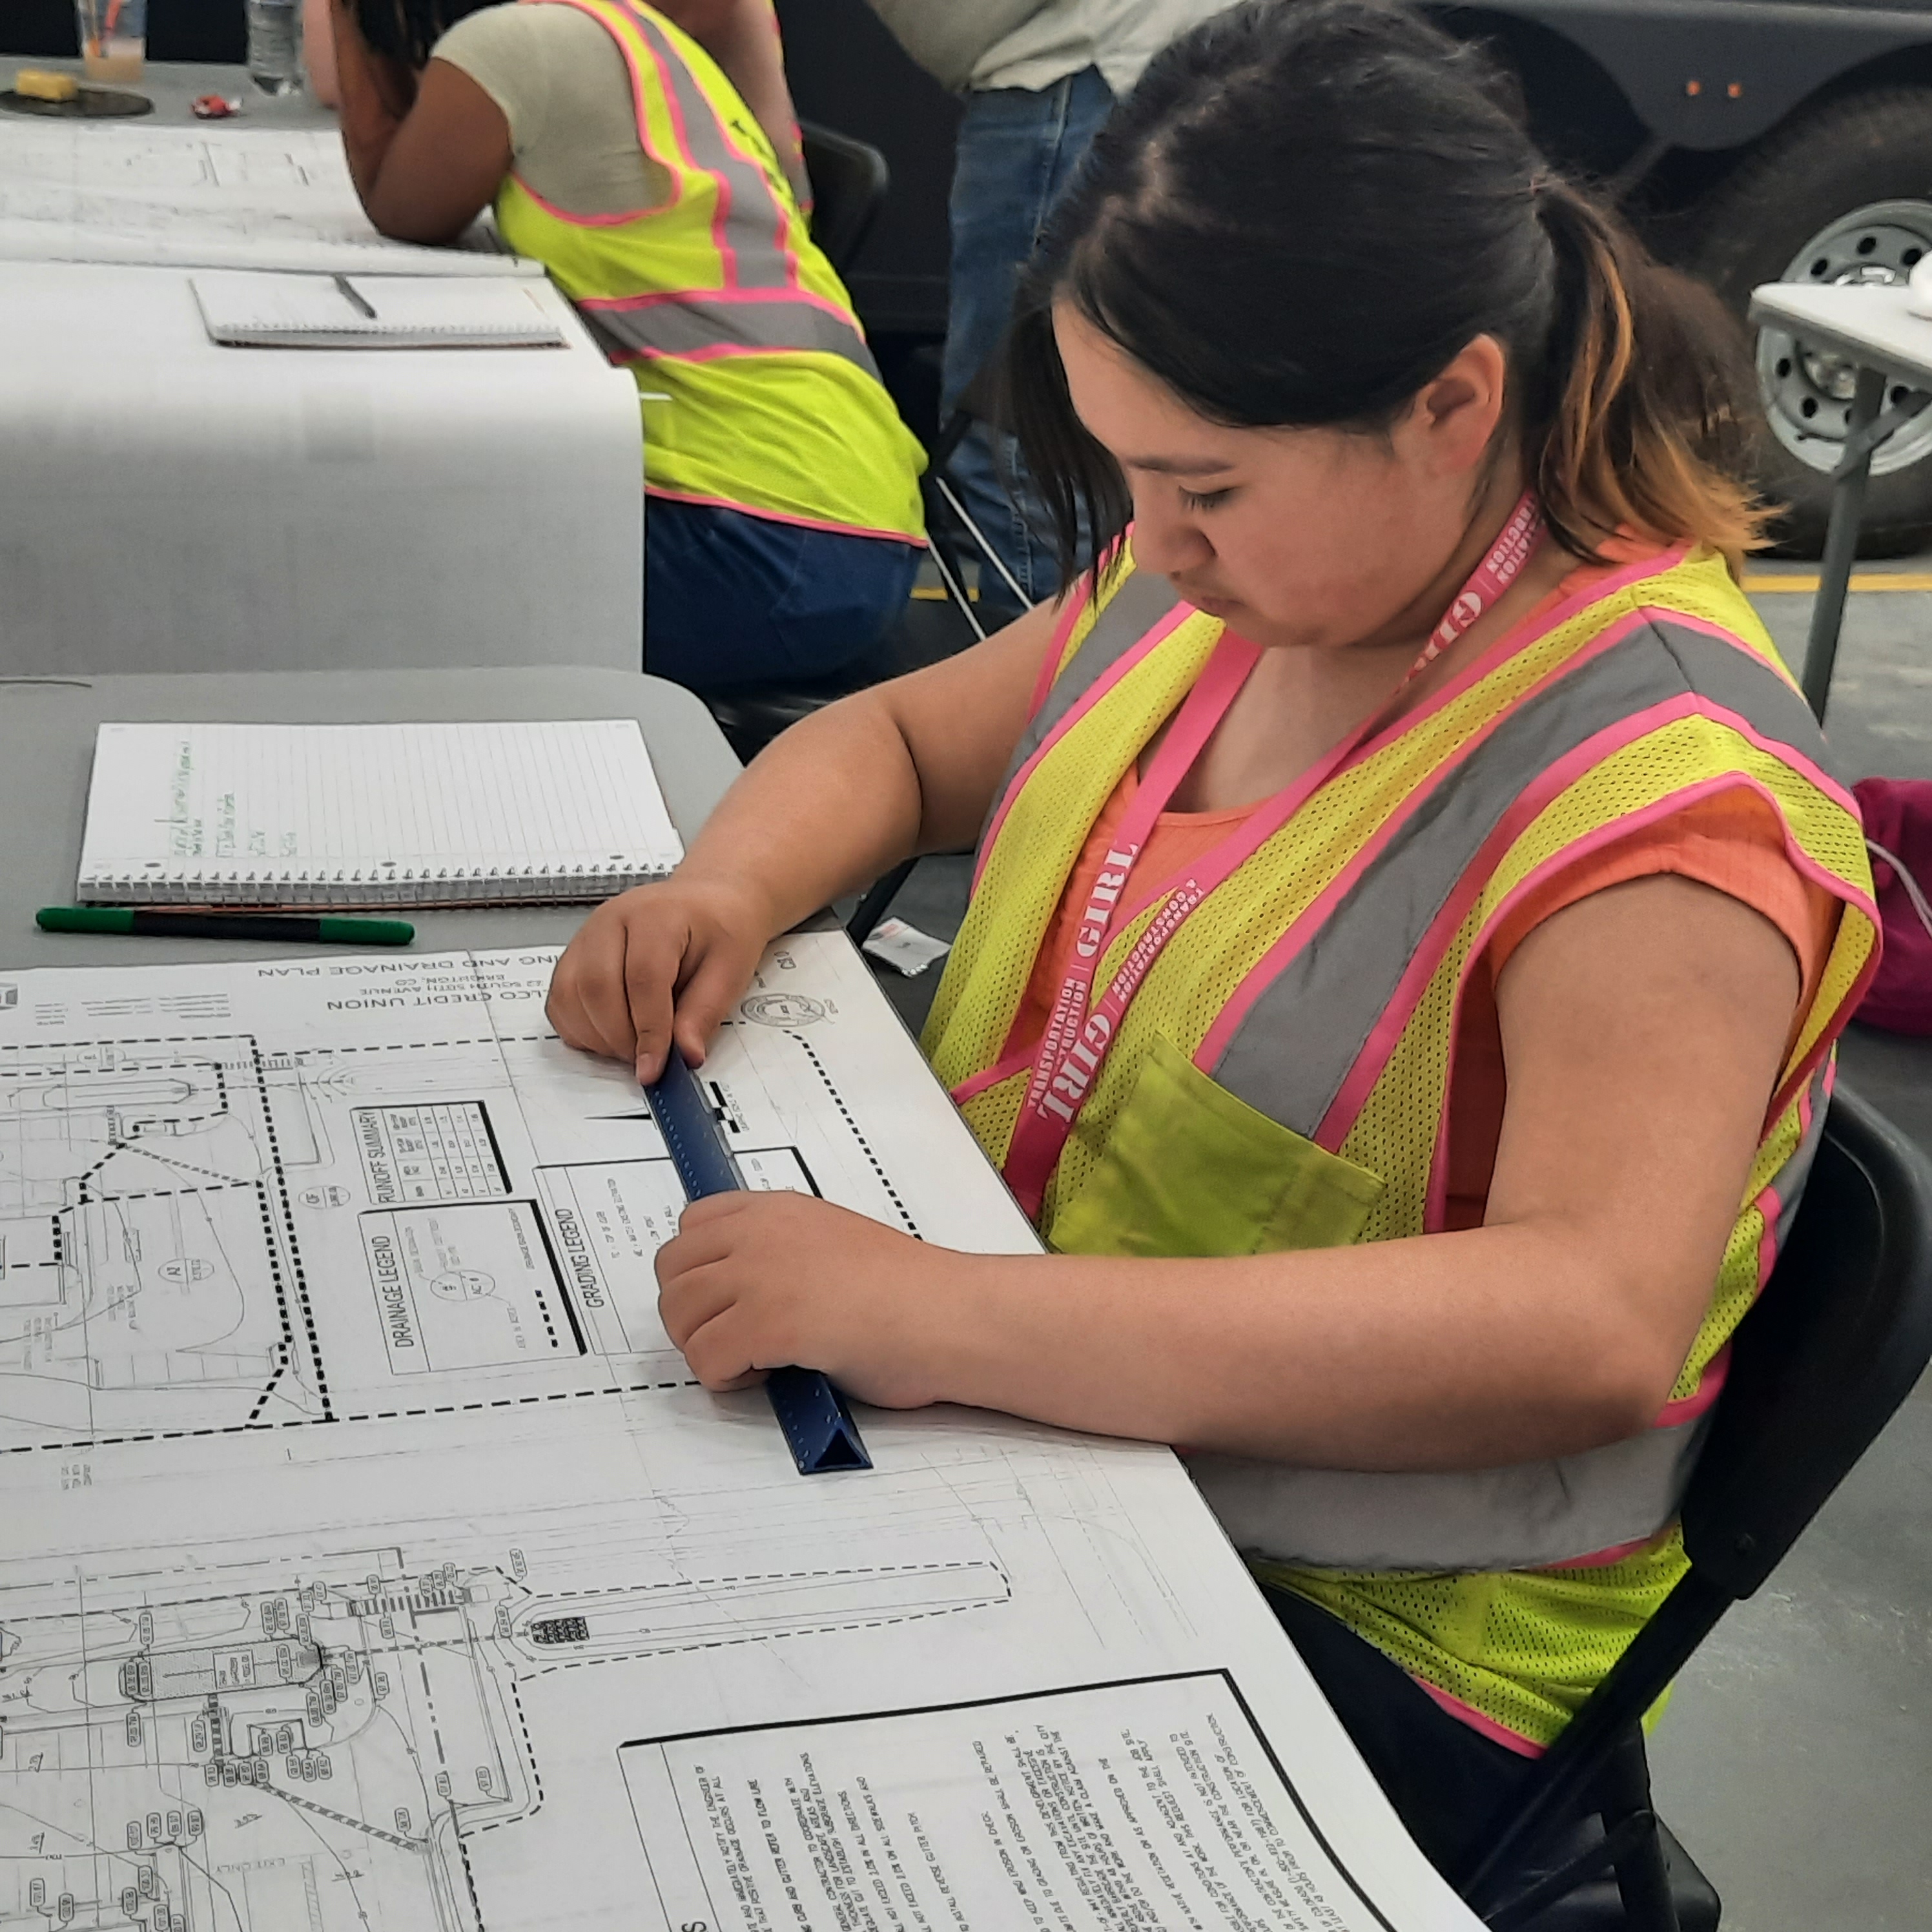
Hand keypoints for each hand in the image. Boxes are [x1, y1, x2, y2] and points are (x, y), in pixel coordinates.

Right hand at [547, 877, 774, 1079]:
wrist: (703, 903)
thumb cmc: (718, 926)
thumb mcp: (730, 968)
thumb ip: (704, 1012)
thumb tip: (686, 1055)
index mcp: (656, 915)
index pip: (643, 978)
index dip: (649, 1031)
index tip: (656, 1067)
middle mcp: (611, 921)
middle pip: (595, 987)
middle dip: (620, 1038)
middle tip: (647, 1060)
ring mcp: (586, 937)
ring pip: (568, 996)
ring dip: (597, 1036)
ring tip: (633, 1046)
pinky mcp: (574, 957)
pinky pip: (560, 1001)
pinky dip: (580, 1029)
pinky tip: (611, 1035)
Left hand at [656, 1192, 968, 1406]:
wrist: (949, 1316)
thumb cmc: (910, 1294)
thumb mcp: (832, 1244)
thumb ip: (782, 1253)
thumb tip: (742, 1291)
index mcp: (778, 1211)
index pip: (691, 1226)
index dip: (698, 1272)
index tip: (727, 1301)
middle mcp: (761, 1233)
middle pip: (671, 1272)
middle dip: (692, 1314)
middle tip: (734, 1340)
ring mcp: (760, 1275)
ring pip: (679, 1317)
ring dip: (706, 1349)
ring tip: (756, 1362)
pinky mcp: (766, 1322)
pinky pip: (705, 1359)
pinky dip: (725, 1379)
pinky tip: (769, 1377)